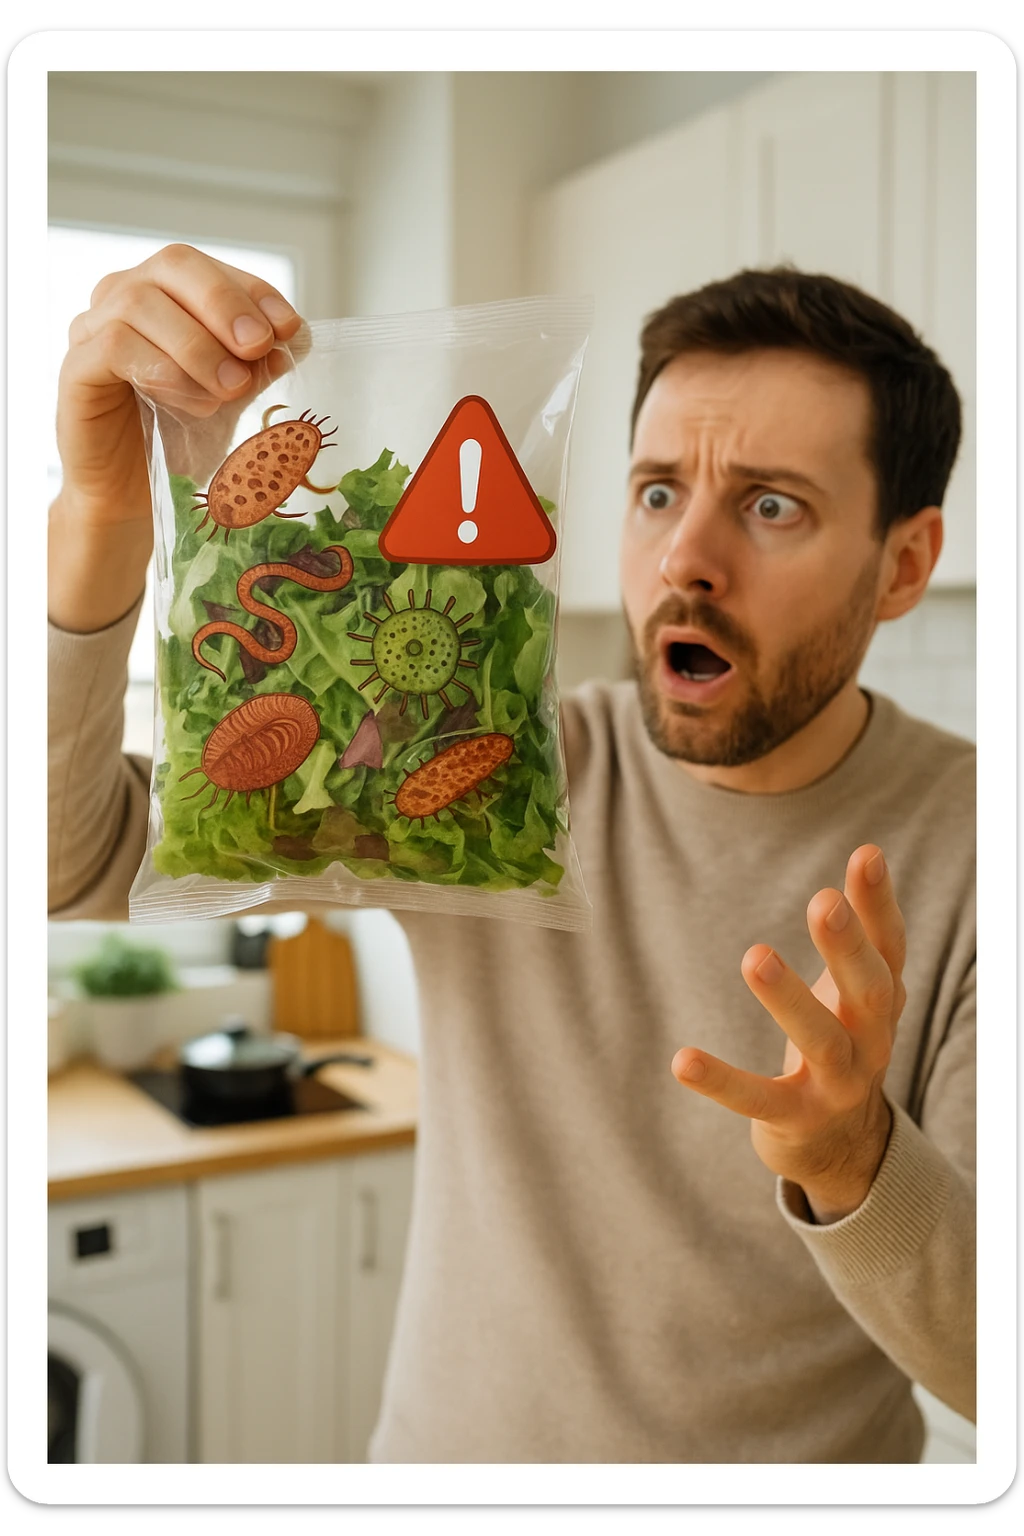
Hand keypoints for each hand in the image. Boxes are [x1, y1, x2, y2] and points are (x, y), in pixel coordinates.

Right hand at [49, 244, 304, 632]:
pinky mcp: (76, 369)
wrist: (136, 497)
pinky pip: (113, 345)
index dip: (254, 291)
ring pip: (141, 302)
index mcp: (167, 294)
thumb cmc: (181, 439)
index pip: (210, 268)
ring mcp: (93, 328)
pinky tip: (193, 403)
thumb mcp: (232, 395)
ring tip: (230, 389)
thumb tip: (294, 336)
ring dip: (196, 345)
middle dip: (225, 304)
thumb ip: (256, 363)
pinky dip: (161, 369)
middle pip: (174, 264)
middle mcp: (126, 297)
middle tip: (257, 347)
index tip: (289, 328)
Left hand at [672, 845, 905, 1223]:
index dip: (880, 904)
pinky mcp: (795, 1120)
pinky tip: (682, 1060)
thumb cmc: (842, 1041)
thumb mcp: (857, 992)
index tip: (867, 854)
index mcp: (882, 1004)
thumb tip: (871, 851)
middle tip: (823, 900)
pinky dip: (722, 1081)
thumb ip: (863, 933)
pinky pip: (758, 1100)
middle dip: (848, 947)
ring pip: (820, 1043)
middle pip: (871, 993)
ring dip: (789, 1000)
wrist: (841, 1144)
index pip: (890, 948)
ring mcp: (837, 1086)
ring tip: (755, 956)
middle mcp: (872, 1043)